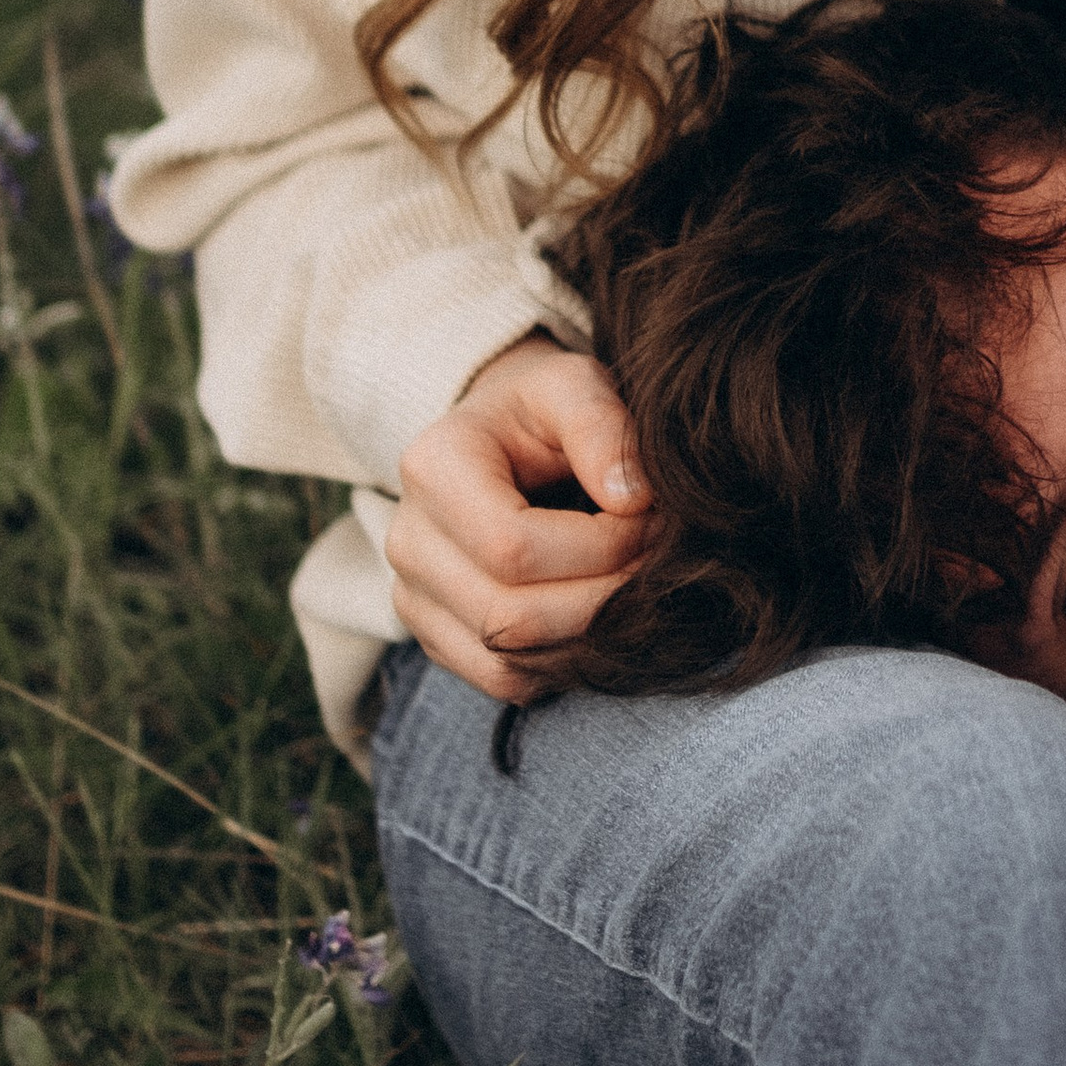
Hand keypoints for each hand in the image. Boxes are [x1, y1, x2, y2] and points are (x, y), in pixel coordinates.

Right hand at [386, 334, 651, 697]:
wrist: (500, 440)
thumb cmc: (541, 410)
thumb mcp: (572, 383)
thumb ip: (601, 425)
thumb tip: (633, 499)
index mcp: (432, 470)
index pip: (514, 547)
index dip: (600, 547)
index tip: (654, 519)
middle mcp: (407, 542)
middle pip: (510, 616)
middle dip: (604, 598)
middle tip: (658, 561)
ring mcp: (412, 597)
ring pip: (506, 660)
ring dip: (589, 637)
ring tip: (634, 586)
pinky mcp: (434, 636)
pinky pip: (501, 681)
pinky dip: (562, 664)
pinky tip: (599, 616)